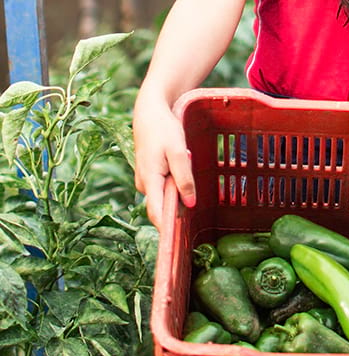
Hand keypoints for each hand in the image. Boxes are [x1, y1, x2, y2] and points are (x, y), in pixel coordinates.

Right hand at [132, 93, 194, 229]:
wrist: (149, 112)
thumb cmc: (163, 130)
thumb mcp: (178, 151)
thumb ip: (184, 178)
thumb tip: (189, 204)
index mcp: (149, 180)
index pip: (156, 213)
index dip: (167, 230)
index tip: (179, 243)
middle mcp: (143, 184)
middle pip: (162, 207)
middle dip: (178, 209)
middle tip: (198, 206)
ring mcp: (145, 180)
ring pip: (164, 196)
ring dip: (178, 192)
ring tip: (187, 169)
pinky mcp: (149, 175)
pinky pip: (163, 188)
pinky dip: (174, 185)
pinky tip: (182, 170)